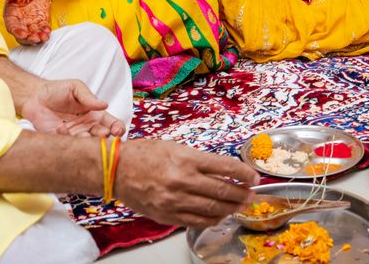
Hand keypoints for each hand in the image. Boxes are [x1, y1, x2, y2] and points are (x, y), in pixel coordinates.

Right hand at [3, 0, 50, 43]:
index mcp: (11, 15)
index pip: (12, 26)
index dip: (17, 31)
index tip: (23, 34)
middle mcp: (20, 23)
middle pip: (22, 36)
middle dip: (29, 39)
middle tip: (36, 38)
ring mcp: (31, 24)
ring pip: (33, 35)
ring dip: (38, 37)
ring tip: (44, 37)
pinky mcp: (41, 23)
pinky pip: (42, 30)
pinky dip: (45, 32)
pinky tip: (48, 31)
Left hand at [20, 79, 125, 137]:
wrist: (33, 96)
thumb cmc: (56, 90)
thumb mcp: (75, 88)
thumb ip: (89, 97)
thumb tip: (105, 104)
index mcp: (94, 114)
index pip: (112, 124)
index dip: (118, 128)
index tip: (118, 130)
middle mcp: (87, 127)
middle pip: (103, 137)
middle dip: (104, 138)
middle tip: (101, 134)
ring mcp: (74, 135)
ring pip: (87, 144)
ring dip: (86, 141)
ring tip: (81, 133)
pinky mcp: (60, 141)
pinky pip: (68, 145)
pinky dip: (67, 138)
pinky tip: (61, 128)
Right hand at [115, 140, 258, 227]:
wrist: (115, 170)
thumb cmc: (142, 154)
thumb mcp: (174, 147)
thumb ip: (197, 160)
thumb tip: (221, 171)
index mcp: (185, 159)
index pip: (224, 167)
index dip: (243, 173)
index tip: (253, 177)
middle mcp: (182, 180)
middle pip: (222, 190)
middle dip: (241, 194)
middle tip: (251, 194)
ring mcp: (175, 200)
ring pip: (212, 209)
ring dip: (230, 208)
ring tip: (240, 206)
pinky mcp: (168, 215)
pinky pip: (197, 221)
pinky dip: (212, 220)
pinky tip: (220, 216)